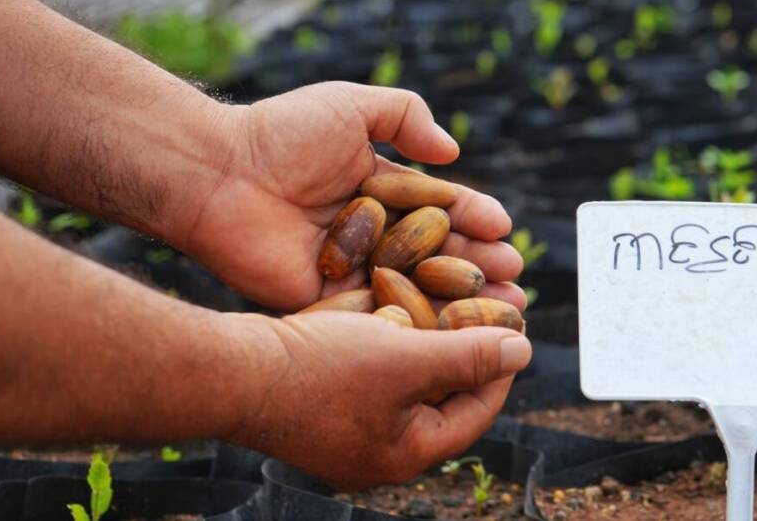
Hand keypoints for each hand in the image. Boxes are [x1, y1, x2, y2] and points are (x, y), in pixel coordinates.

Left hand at [180, 82, 524, 311]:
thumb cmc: (281, 133)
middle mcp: (370, 230)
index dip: (472, 217)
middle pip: (435, 252)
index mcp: (379, 188)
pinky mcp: (325, 300)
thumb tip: (452, 152)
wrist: (217, 173)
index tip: (504, 228)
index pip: (438, 206)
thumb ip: (406, 116)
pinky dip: (415, 322)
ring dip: (459, 299)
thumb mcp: (351, 105)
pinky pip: (376, 312)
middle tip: (514, 278)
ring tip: (501, 307)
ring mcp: (349, 268)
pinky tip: (451, 332)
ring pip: (415, 286)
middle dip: (477, 264)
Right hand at [231, 310, 531, 488]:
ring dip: (427, 342)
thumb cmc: (320, 368)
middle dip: (463, 351)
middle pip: (443, 398)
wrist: (232, 371)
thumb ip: (467, 356)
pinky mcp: (323, 407)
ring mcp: (349, 432)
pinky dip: (390, 343)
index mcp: (408, 453)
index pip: (476, 412)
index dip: (500, 366)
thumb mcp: (404, 358)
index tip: (513, 326)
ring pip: (408, 383)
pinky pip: (374, 376)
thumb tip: (524, 350)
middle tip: (483, 310)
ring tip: (444, 302)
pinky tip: (394, 308)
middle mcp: (380, 451)